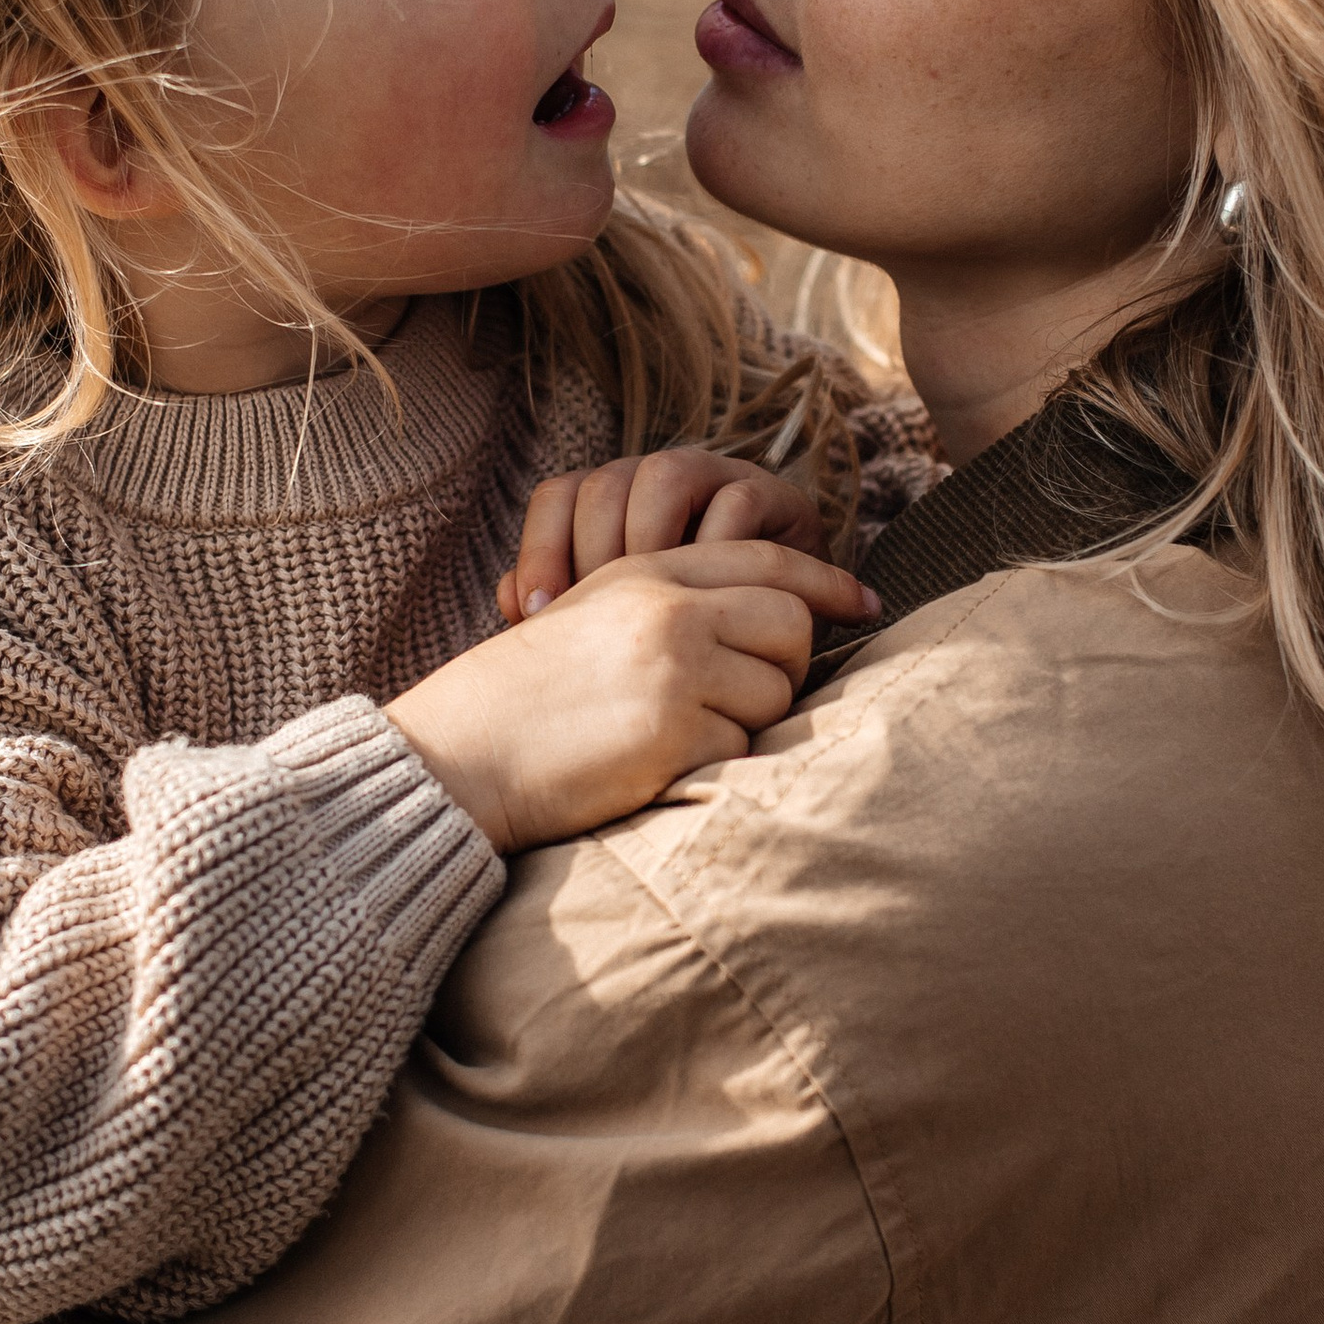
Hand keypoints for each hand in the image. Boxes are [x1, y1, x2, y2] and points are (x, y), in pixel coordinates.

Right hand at [389, 540, 880, 853]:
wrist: (458, 755)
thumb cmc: (524, 701)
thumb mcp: (596, 621)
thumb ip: (677, 609)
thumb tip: (778, 627)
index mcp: (644, 571)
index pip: (766, 558)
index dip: (826, 580)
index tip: (865, 602)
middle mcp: (667, 607)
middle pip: (791, 623)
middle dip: (785, 665)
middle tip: (736, 699)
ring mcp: (673, 666)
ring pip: (776, 691)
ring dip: (745, 722)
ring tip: (677, 735)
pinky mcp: (674, 729)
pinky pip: (741, 747)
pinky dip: (712, 764)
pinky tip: (656, 765)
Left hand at [496, 447, 832, 625]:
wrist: (785, 643)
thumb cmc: (690, 637)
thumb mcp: (623, 626)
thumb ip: (569, 608)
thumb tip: (515, 602)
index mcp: (614, 500)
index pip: (559, 495)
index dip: (539, 548)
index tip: (537, 612)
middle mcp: (661, 478)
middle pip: (606, 481)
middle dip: (594, 552)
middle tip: (600, 617)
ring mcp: (719, 478)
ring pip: (665, 474)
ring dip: (651, 540)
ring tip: (657, 605)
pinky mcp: (776, 498)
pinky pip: (736, 502)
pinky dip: (717, 550)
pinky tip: (711, 606)